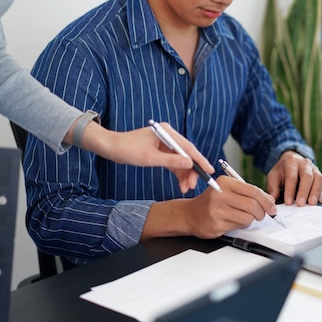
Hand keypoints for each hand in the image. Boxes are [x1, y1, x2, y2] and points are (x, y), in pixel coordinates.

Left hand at [82, 122, 214, 192]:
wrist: (111, 148)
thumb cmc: (127, 149)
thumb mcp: (149, 158)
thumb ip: (171, 161)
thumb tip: (189, 164)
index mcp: (167, 132)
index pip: (188, 147)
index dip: (200, 160)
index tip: (209, 171)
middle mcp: (168, 136)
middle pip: (186, 155)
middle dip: (191, 171)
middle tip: (193, 185)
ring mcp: (165, 144)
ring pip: (181, 161)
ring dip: (184, 175)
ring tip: (186, 188)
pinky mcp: (162, 151)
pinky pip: (174, 163)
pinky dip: (178, 173)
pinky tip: (181, 184)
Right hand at [143, 176, 277, 239]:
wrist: (190, 214)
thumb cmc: (212, 201)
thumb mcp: (228, 190)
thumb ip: (248, 193)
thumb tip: (270, 200)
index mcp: (225, 182)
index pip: (253, 190)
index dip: (266, 200)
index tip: (272, 207)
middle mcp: (220, 194)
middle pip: (252, 205)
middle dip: (261, 212)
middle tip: (261, 214)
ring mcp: (217, 210)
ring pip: (248, 217)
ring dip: (251, 219)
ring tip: (244, 217)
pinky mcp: (216, 224)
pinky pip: (239, 226)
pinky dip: (241, 225)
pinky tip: (233, 221)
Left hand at [266, 151, 321, 205]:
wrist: (291, 160)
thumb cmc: (283, 170)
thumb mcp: (273, 175)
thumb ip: (273, 186)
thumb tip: (273, 198)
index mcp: (291, 162)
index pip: (291, 177)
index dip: (290, 190)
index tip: (288, 202)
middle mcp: (304, 164)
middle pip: (306, 177)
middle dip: (304, 191)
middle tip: (301, 203)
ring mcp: (313, 168)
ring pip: (317, 179)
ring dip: (315, 192)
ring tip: (311, 203)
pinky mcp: (319, 175)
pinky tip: (320, 201)